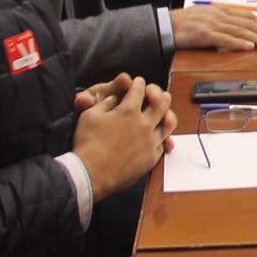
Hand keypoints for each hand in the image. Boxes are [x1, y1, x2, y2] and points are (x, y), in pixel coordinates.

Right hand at [70, 75, 173, 198]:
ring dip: (167, 114)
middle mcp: (144, 124)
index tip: (138, 82)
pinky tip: (159, 136)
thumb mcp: (89, 116)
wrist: (91, 174)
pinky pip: (163, 143)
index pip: (139, 90)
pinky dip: (163, 137)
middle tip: (156, 93)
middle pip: (162, 102)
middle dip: (159, 93)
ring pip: (169, 123)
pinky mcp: (152, 157)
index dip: (139, 83)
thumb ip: (104, 103)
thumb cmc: (87, 145)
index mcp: (128, 111)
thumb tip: (113, 99)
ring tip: (164, 113)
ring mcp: (151, 141)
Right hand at [171, 2, 256, 51]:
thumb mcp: (207, 18)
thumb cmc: (184, 23)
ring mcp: (213, 24)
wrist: (165, 25)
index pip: (247, 16)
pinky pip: (225, 39)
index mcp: (221, 10)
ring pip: (240, 31)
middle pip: (247, 23)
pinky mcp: (205, 34)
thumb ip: (222, 22)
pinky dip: (239, 43)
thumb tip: (237, 30)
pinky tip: (249, 46)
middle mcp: (219, 15)